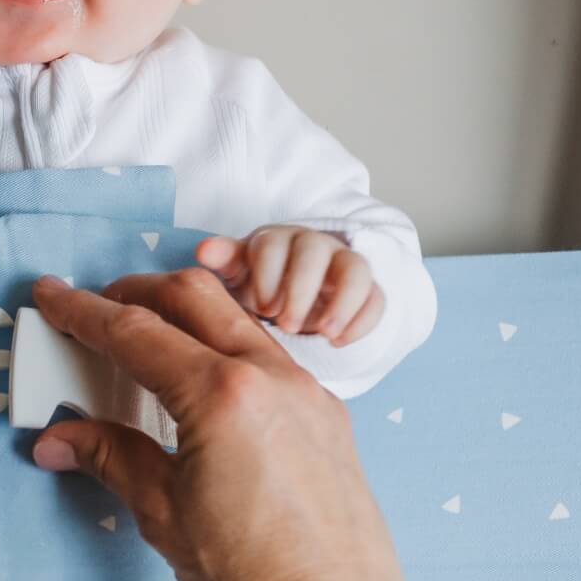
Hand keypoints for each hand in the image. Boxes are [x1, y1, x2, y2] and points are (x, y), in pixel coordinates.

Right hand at [29, 268, 416, 580]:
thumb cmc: (252, 576)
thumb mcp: (162, 512)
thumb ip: (109, 457)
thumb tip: (59, 438)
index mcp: (220, 394)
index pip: (135, 332)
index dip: (84, 311)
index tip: (53, 296)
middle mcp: (269, 376)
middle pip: (191, 296)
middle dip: (136, 290)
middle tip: (98, 307)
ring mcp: (306, 390)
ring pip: (237, 317)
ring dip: (186, 312)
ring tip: (150, 337)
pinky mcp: (327, 413)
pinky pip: (269, 353)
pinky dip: (227, 345)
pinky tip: (207, 380)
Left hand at [195, 224, 384, 345]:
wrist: (294, 296)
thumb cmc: (260, 283)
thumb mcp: (238, 275)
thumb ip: (223, 261)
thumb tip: (203, 251)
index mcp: (276, 239)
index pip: (273, 244)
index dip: (268, 275)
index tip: (262, 308)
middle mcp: (313, 244)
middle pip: (315, 252)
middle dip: (301, 289)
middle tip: (286, 325)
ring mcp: (344, 264)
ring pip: (355, 268)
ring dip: (340, 302)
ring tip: (324, 333)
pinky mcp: (367, 290)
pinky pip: (376, 297)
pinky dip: (362, 320)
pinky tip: (339, 342)